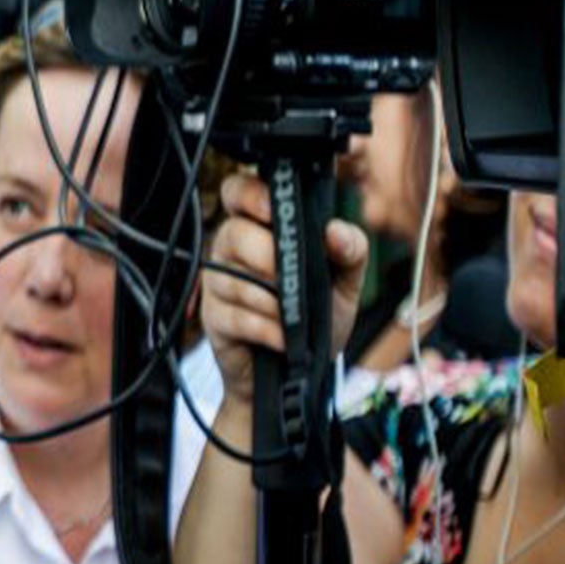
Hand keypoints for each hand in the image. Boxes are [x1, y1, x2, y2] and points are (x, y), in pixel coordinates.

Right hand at [200, 172, 369, 405]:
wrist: (301, 372)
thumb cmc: (317, 316)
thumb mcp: (345, 282)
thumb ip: (350, 250)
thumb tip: (335, 231)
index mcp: (259, 227)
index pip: (237, 191)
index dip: (249, 194)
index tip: (273, 210)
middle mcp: (231, 250)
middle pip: (233, 233)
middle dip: (266, 255)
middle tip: (291, 277)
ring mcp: (217, 283)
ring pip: (233, 278)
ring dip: (271, 301)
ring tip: (293, 317)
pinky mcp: (213, 318)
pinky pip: (235, 316)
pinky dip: (266, 329)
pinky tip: (283, 338)